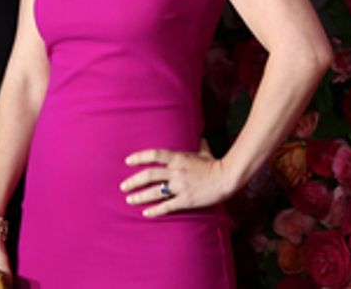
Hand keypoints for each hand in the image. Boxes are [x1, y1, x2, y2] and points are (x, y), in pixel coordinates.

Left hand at [120, 142, 235, 217]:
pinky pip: (167, 206)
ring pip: (155, 192)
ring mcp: (180, 186)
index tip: (128, 161)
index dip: (139, 157)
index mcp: (179, 157)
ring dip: (140, 196)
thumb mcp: (205, 152)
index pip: (154, 155)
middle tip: (123, 186)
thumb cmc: (216, 164)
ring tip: (130, 200)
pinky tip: (146, 213)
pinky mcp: (186, 200)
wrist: (227, 178)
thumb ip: (200, 145)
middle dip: (134, 181)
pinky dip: (155, 210)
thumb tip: (202, 137)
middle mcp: (176, 171)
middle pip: (149, 175)